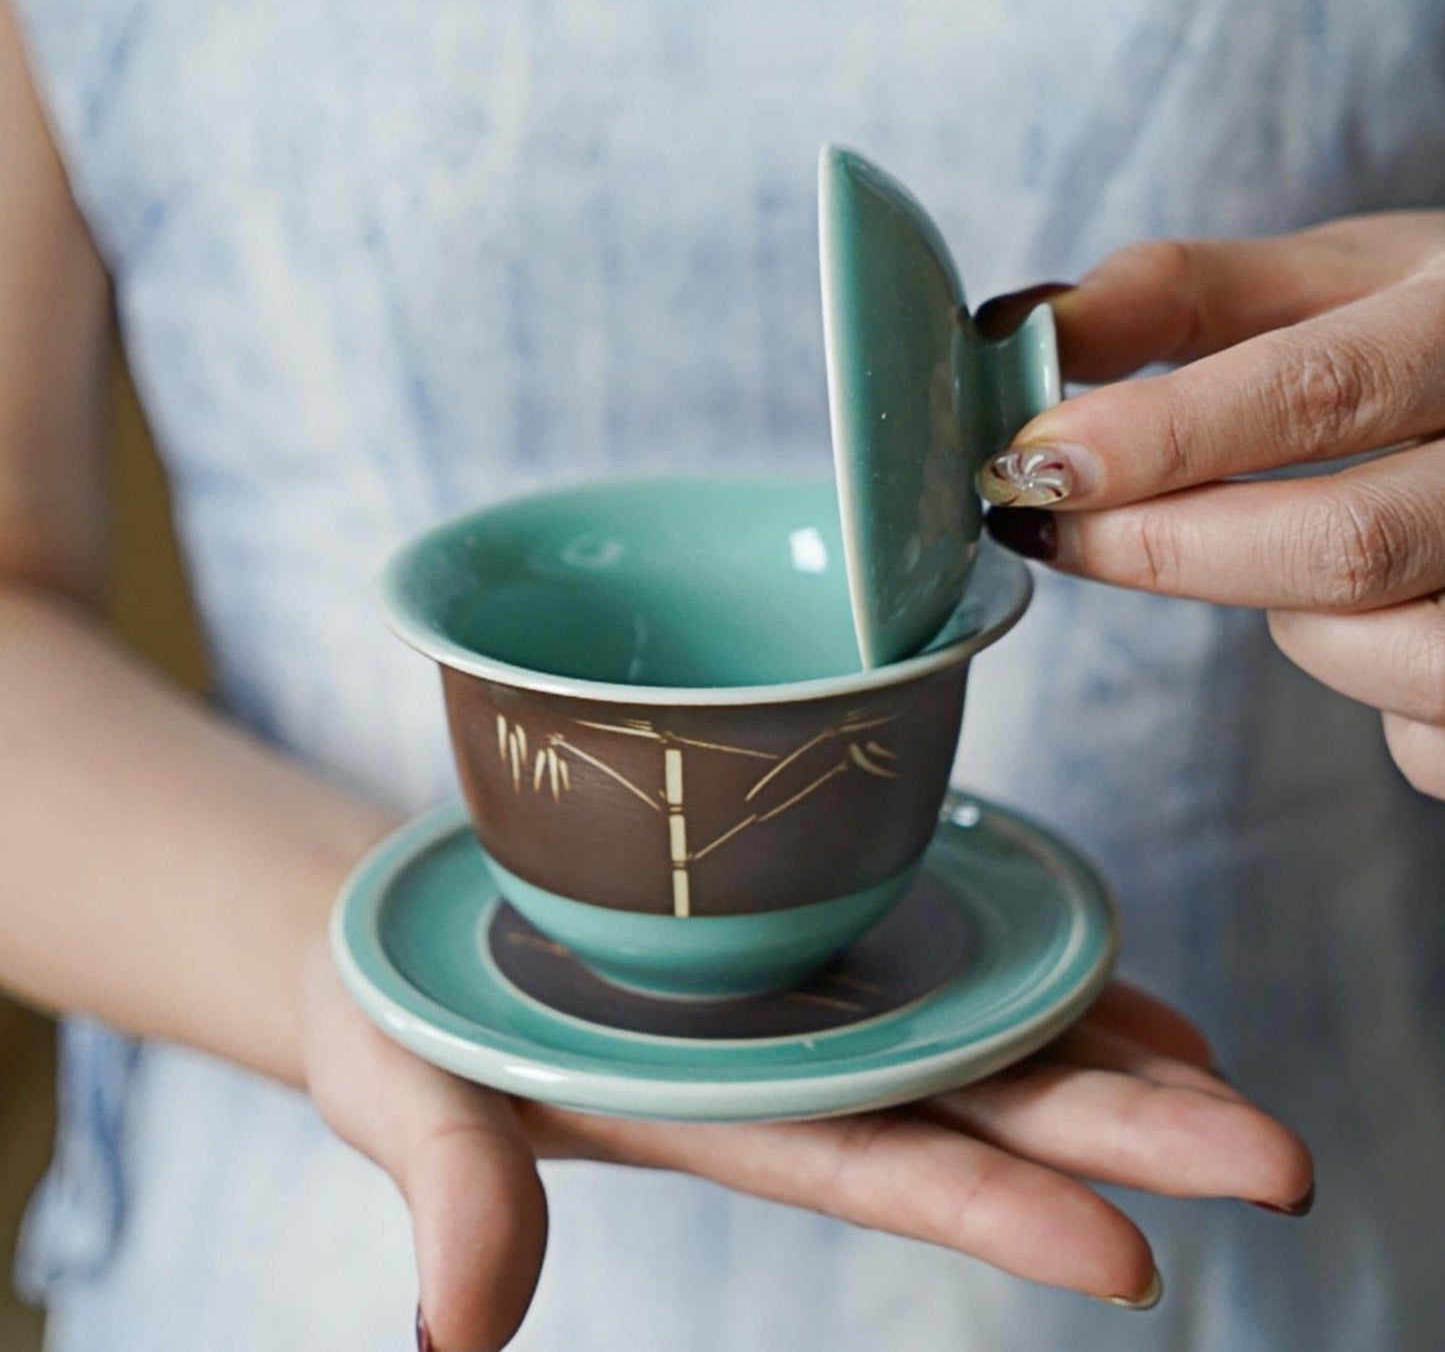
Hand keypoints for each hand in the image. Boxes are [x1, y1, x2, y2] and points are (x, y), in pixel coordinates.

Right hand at [302, 941, 1310, 1349]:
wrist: (415, 936)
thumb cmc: (403, 1020)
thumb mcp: (407, 1097)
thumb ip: (451, 1194)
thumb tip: (457, 1337)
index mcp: (709, 1114)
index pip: (870, 1167)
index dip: (993, 1206)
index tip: (1130, 1259)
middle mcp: (781, 1061)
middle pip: (967, 1096)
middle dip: (1118, 1130)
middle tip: (1275, 1163)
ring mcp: (797, 993)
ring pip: (973, 1023)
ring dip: (1103, 1049)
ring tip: (1223, 1076)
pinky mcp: (790, 926)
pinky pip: (930, 941)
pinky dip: (1031, 962)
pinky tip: (1120, 978)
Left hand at [976, 214, 1444, 799]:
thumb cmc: (1433, 336)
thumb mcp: (1332, 279)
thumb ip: (1177, 295)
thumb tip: (1018, 332)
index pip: (1319, 391)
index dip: (1160, 440)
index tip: (1032, 463)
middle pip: (1345, 547)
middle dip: (1164, 553)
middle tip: (1052, 529)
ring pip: (1389, 655)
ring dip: (1295, 624)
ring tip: (1285, 552)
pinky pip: (1425, 741)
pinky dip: (1365, 689)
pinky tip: (1375, 613)